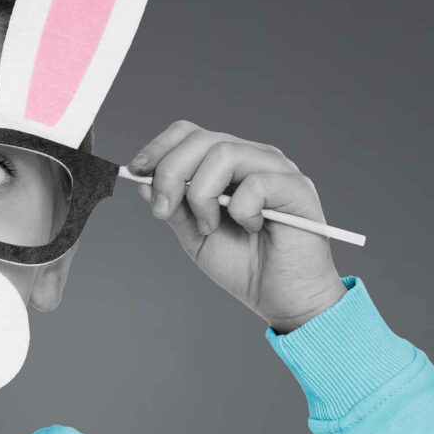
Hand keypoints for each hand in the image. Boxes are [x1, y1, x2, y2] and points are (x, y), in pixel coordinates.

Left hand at [129, 121, 345, 331]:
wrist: (285, 298)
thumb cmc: (247, 267)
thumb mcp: (196, 236)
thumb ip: (175, 207)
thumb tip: (144, 180)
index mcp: (231, 164)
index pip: (190, 134)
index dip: (159, 149)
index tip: (137, 174)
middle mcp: (254, 158)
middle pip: (201, 139)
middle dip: (170, 174)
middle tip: (164, 212)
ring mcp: (278, 170)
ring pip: (223, 154)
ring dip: (202, 195)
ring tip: (209, 226)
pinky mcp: (296, 188)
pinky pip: (255, 184)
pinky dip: (242, 210)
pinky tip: (252, 228)